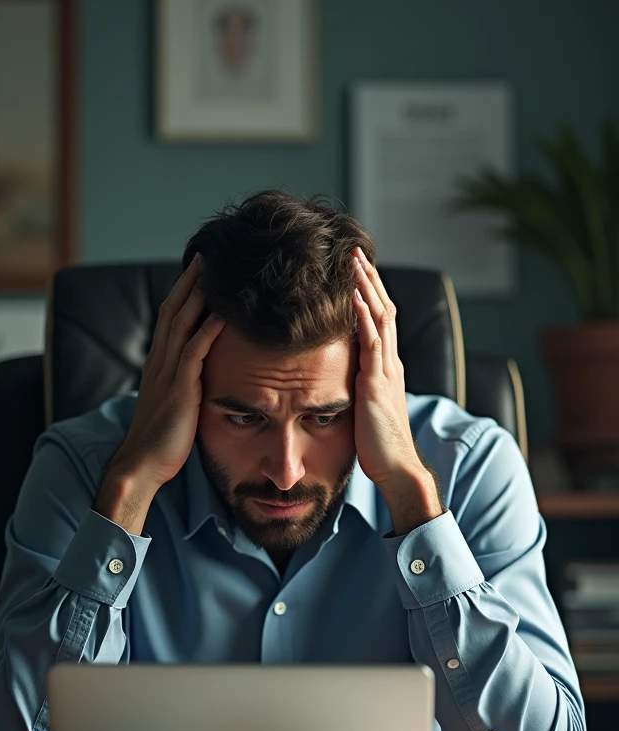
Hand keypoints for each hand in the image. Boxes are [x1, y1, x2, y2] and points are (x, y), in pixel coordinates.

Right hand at [95, 254, 224, 530]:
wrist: (141, 464)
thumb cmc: (160, 441)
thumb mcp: (172, 404)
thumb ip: (183, 385)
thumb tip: (199, 377)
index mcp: (157, 365)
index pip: (169, 319)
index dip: (183, 293)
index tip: (199, 272)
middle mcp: (159, 363)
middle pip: (173, 310)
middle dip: (190, 282)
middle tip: (207, 255)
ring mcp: (167, 374)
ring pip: (181, 324)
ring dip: (198, 296)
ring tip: (215, 271)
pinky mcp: (179, 389)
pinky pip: (194, 352)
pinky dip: (207, 330)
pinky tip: (222, 314)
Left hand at [352, 247, 442, 532]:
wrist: (397, 467)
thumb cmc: (379, 444)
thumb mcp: (367, 406)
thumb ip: (360, 385)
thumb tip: (345, 375)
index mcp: (387, 368)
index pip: (380, 320)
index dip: (370, 293)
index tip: (356, 270)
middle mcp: (390, 363)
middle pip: (384, 309)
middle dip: (369, 280)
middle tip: (355, 252)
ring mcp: (385, 371)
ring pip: (380, 319)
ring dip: (367, 288)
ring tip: (355, 262)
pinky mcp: (376, 384)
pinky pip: (373, 345)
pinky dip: (365, 319)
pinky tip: (356, 299)